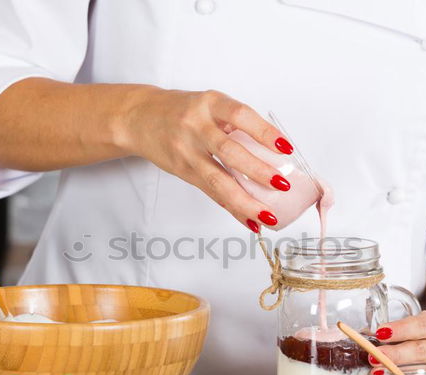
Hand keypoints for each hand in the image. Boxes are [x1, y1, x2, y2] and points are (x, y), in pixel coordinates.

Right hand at [122, 87, 291, 230]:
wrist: (140, 118)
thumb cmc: (183, 112)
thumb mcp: (209, 105)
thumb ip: (236, 124)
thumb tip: (276, 155)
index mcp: (210, 104)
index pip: (241, 115)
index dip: (264, 132)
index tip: (286, 148)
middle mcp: (196, 126)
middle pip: (229, 151)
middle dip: (257, 171)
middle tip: (281, 184)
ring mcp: (187, 151)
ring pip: (217, 180)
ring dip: (245, 201)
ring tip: (267, 215)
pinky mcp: (183, 171)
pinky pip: (211, 193)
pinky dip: (232, 208)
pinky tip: (249, 220)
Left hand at [369, 311, 425, 374]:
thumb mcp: (418, 325)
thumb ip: (396, 330)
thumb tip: (365, 335)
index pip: (421, 325)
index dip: (400, 329)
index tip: (380, 332)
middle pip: (423, 350)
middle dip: (396, 354)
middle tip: (374, 357)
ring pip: (425, 371)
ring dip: (398, 372)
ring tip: (378, 372)